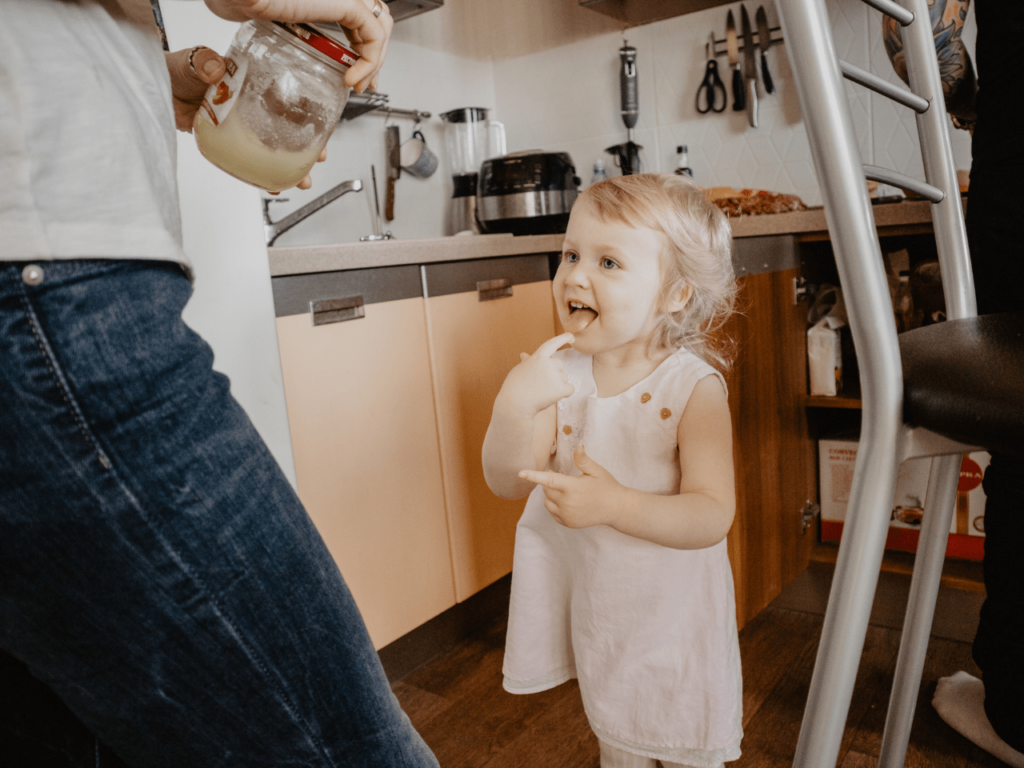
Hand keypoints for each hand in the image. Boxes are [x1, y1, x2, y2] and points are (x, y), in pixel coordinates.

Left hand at [168, 46, 326, 189]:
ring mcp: (242, 127)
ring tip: (302, 181)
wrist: (157, 88)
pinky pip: (251, 160)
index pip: (288, 100)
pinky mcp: (230, 143)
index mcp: (252, 83)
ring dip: (290, 166)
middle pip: (288, 128)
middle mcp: (252, 107)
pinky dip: (263, 173)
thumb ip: (204, 63)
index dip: (308, 115)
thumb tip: (213, 68)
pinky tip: (272, 184)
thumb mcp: (194, 62)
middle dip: (306, 146)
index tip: (320, 128)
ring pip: (273, 148)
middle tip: (318, 158)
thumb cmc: (178, 70)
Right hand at [203, 0, 393, 91]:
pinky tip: (352, 79)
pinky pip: (373, 33)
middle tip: (364, 85)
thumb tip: (292, 61)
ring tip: (357, 85)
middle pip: (376, 22)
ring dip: (374, 62)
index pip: (361, 18)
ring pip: (380, 28)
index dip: (365, 47)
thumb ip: (292, 35)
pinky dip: (369, 60)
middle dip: (375, 58)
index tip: (357, 77)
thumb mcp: (274, 23)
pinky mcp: (347, 1)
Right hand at [495, 333, 574, 419]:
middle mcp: (550, 364)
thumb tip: (524, 355)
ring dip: (557, 384)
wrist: (515, 405)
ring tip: (542, 392)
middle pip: (559, 365)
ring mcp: (556, 376)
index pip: (552, 344)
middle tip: (540, 383)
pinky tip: (552, 396)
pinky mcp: (561, 389)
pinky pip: (570, 388)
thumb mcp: (519, 370)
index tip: (571, 336)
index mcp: (538, 357)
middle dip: (554, 372)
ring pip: (563, 377)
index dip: (563, 338)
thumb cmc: (513, 387)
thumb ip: (527, 362)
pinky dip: (564, 392)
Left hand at [519, 445, 625, 528]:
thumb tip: (578, 446)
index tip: (520, 472)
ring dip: (551, 494)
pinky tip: (567, 501)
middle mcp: (567, 503)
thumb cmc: (607, 487)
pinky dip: (554, 505)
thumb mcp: (597, 471)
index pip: (549, 480)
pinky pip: (552, 512)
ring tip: (566, 490)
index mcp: (573, 488)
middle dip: (550, 482)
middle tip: (563, 478)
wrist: (616, 509)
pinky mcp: (567, 523)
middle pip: (546, 489)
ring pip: (547, 502)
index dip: (533, 476)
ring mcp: (567, 515)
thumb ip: (583, 460)